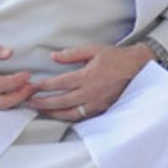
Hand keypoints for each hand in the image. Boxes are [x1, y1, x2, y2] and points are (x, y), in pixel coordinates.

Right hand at [0, 21, 33, 109]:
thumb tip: (10, 53)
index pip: (0, 85)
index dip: (17, 81)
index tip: (27, 74)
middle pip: (1, 103)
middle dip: (20, 97)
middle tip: (32, 87)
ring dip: (15, 101)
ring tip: (27, 90)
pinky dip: (6, 101)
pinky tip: (15, 94)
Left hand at [27, 44, 150, 120]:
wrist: (138, 68)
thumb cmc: (115, 57)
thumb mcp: (93, 50)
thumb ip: (72, 54)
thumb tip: (53, 56)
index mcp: (88, 76)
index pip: (60, 83)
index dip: (44, 86)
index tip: (32, 87)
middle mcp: (91, 92)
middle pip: (62, 101)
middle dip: (44, 103)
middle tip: (29, 102)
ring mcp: (97, 103)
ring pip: (71, 113)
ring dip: (54, 113)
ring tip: (41, 110)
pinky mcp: (102, 109)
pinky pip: (82, 116)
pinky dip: (69, 117)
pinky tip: (60, 114)